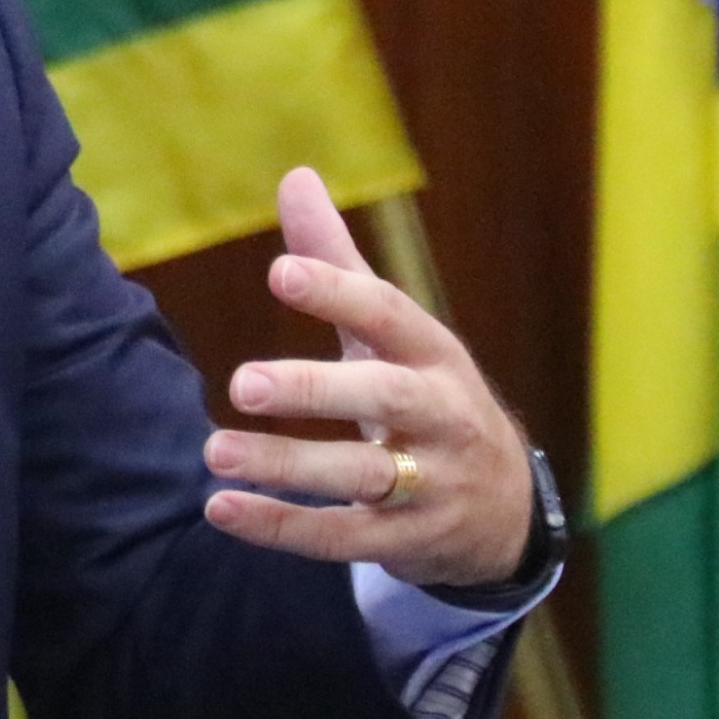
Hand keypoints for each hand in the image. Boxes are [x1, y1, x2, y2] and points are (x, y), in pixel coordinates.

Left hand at [199, 167, 533, 591]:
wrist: (503, 512)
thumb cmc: (428, 401)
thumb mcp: (395, 335)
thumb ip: (339, 262)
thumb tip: (295, 175)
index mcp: (434, 355)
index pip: (390, 316)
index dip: (338, 292)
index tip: (280, 271)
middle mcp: (441, 417)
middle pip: (384, 399)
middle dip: (315, 390)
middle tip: (243, 383)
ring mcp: (432, 485)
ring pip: (362, 478)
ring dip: (287, 468)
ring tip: (214, 451)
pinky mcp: (409, 543)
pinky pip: (344, 538)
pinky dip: (282, 527)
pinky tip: (222, 509)